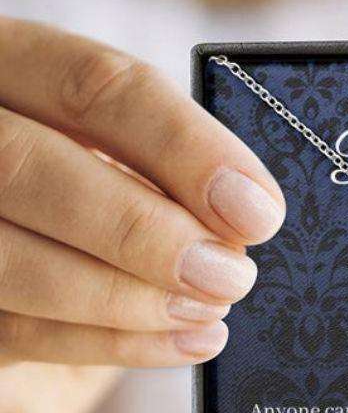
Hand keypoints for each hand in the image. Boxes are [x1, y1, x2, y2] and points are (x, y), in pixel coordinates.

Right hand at [0, 17, 284, 412]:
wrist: (37, 293)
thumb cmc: (99, 209)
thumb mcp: (134, 167)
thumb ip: (170, 175)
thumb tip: (244, 216)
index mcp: (14, 69)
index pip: (93, 85)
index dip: (185, 147)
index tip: (258, 210)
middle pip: (26, 164)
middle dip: (142, 230)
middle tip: (231, 276)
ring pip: (8, 257)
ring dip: (125, 296)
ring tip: (206, 311)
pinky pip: (14, 330)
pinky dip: (109, 343)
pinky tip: (181, 343)